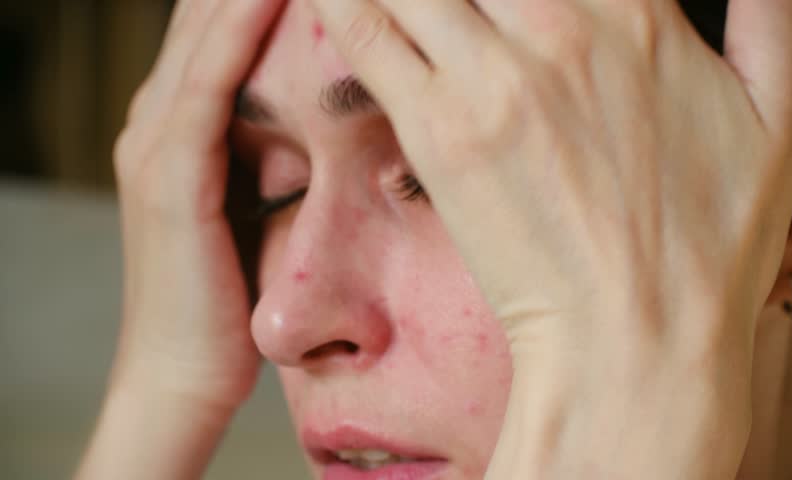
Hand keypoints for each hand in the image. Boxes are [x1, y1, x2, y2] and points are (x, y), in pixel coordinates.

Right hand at [111, 0, 282, 415]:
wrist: (184, 373)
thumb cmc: (228, 295)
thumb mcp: (250, 208)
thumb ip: (264, 156)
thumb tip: (308, 124)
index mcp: (176, 127)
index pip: (211, 33)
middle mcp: (155, 122)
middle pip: (201, 19)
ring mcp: (154, 146)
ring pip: (201, 40)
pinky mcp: (170, 179)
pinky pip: (207, 89)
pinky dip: (235, 36)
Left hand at [308, 0, 791, 477]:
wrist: (637, 340)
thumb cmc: (708, 244)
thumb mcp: (776, 116)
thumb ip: (768, 17)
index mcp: (638, 12)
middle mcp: (560, 26)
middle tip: (457, 4)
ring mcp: (491, 77)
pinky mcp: (438, 132)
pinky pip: (367, 32)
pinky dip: (340, 0)